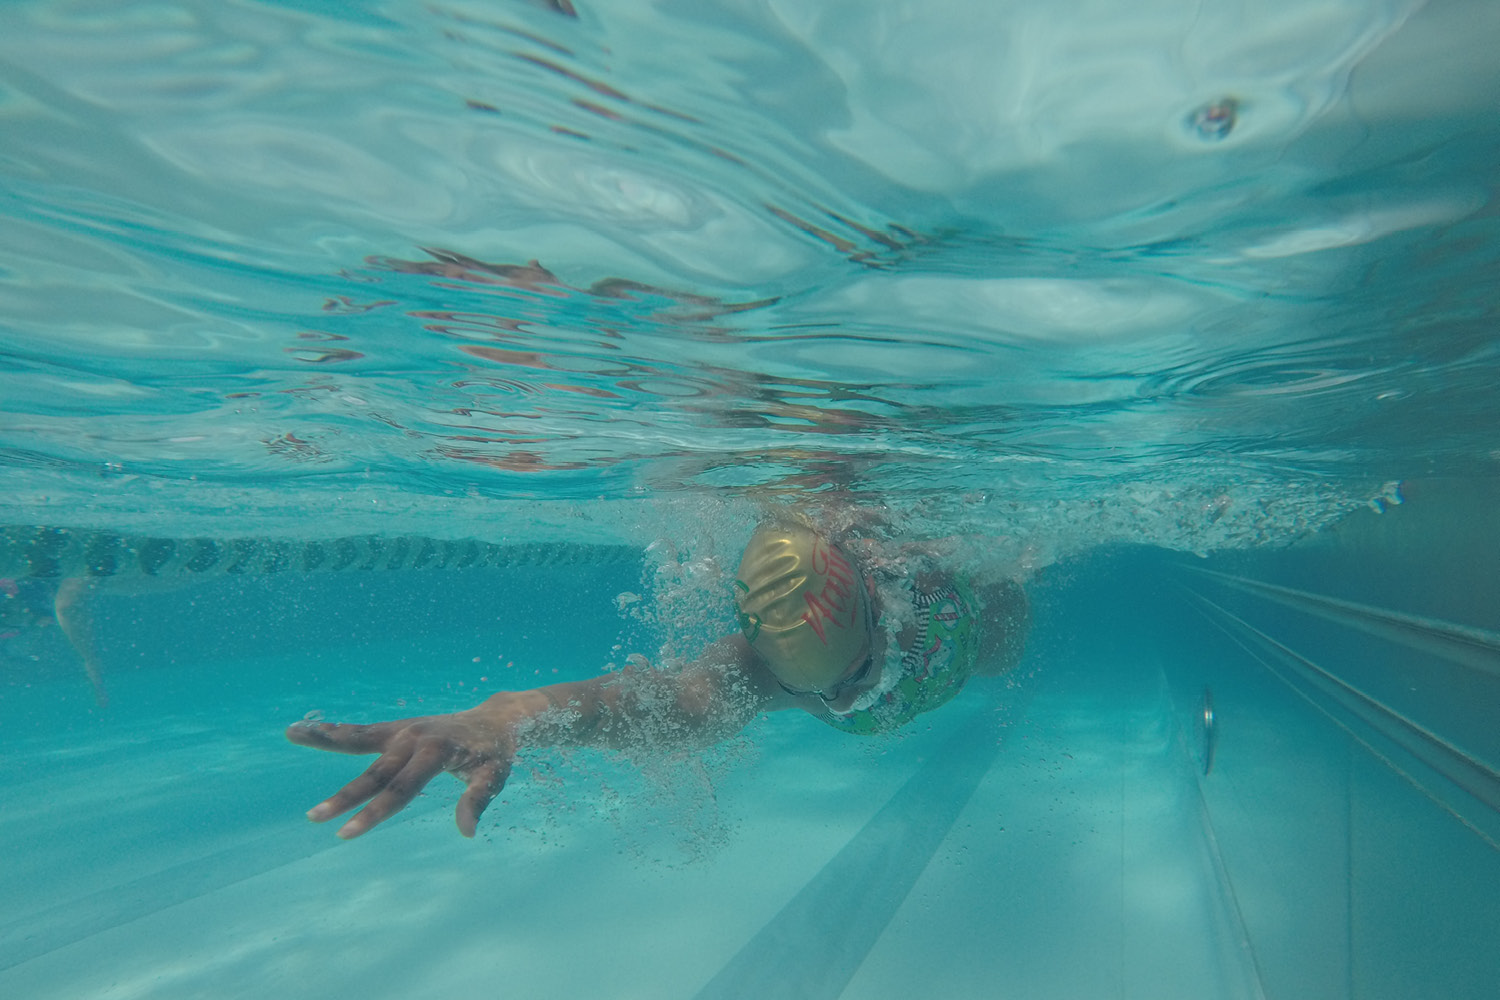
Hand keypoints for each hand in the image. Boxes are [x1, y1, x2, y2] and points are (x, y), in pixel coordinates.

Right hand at [286, 701, 520, 838]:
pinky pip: (360, 732)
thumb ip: (478, 801)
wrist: (496, 719)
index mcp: (437, 752)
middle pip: (376, 772)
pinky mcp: (396, 728)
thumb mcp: (495, 777)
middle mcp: (415, 737)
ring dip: (325, 740)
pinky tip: (301, 731)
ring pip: (359, 739)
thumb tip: (467, 832)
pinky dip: (333, 731)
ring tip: (291, 734)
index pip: (401, 789)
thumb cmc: (495, 754)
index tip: (346, 834)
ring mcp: (403, 730)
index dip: (374, 813)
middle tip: (315, 817)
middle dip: (345, 797)